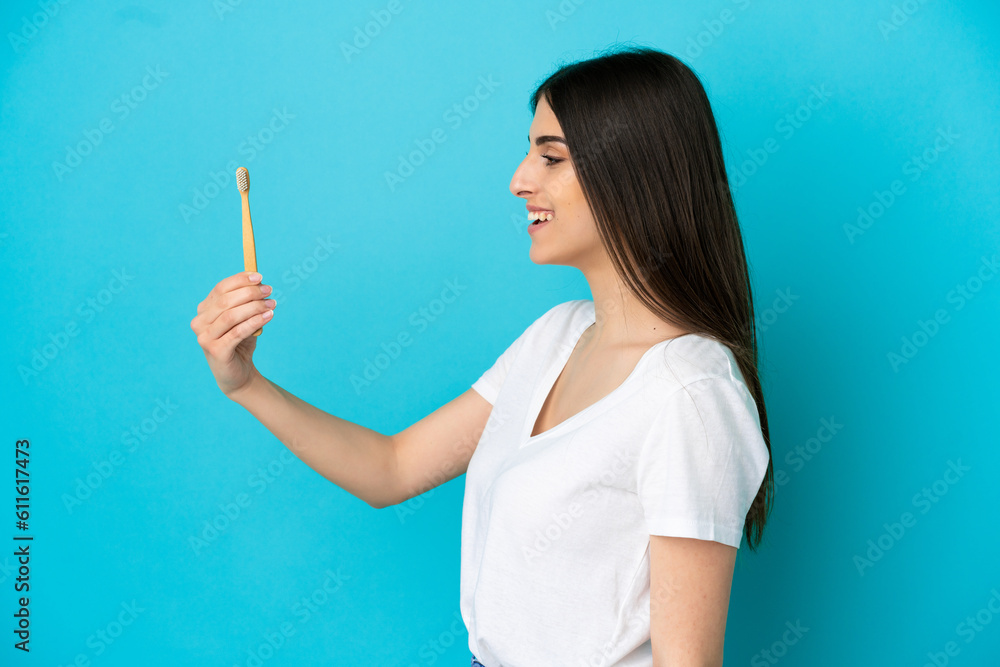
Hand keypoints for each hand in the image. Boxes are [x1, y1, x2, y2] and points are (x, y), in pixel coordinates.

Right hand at [191, 271, 274, 396]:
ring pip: (231, 316)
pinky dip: (255, 322)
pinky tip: (269, 316)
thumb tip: (260, 283)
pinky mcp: (215, 350)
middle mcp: (199, 322)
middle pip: (225, 300)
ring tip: (272, 304)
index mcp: (204, 310)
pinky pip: (237, 332)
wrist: (238, 374)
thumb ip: (247, 302)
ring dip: (255, 307)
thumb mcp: (243, 319)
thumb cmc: (240, 343)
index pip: (220, 288)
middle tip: (269, 291)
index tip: (259, 277)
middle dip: (250, 293)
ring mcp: (204, 337)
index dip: (240, 280)